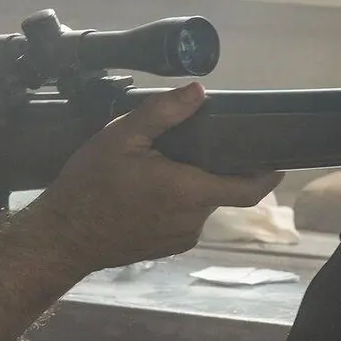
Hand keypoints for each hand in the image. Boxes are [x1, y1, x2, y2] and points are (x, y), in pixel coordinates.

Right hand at [38, 82, 283, 270]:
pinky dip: (171, 206)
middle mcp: (193, 220)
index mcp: (190, 191)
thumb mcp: (120, 137)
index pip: (248, 188)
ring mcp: (179, 238)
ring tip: (153, 171)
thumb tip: (199, 91)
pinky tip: (141, 195)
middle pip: (218, 190)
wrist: (62, 237)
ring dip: (187, 188)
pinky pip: (180, 221)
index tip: (279, 162)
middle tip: (178, 150)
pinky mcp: (163, 249)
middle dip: (207, 170)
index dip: (267, 175)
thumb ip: (163, 112)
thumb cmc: (90, 185)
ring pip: (197, 205)